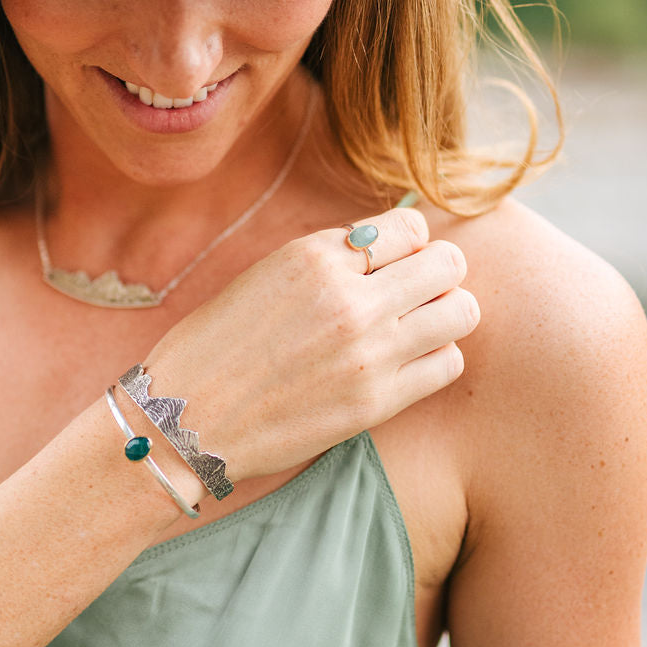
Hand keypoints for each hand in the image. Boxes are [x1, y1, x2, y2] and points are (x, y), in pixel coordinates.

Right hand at [143, 208, 478, 481]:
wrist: (184, 419)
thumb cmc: (216, 346)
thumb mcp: (265, 275)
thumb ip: (329, 259)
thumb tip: (387, 246)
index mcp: (315, 256)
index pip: (410, 227)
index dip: (407, 245)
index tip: (391, 265)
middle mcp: (349, 297)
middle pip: (448, 264)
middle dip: (437, 275)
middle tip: (412, 296)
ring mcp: (368, 352)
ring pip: (462, 312)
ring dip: (444, 316)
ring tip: (413, 330)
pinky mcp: (376, 401)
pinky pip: (448, 364)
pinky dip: (436, 360)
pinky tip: (405, 365)